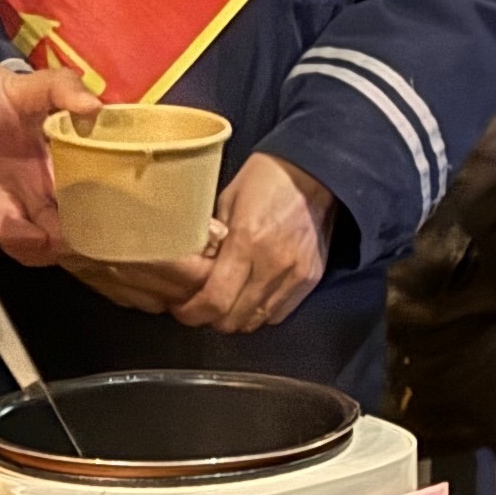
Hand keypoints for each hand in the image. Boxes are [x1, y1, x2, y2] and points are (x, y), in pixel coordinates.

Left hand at [0, 47, 89, 262]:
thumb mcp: (24, 84)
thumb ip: (61, 89)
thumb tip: (97, 107)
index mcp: (51, 161)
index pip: (84, 194)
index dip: (101, 207)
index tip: (118, 214)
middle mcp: (30, 188)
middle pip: (63, 226)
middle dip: (77, 237)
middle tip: (89, 237)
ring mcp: (1, 201)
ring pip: (33, 242)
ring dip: (48, 246)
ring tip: (59, 238)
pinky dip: (17, 238)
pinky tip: (33, 233)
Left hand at [66, 154, 333, 334]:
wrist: (313, 172)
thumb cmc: (265, 179)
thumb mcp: (226, 201)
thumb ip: (211, 239)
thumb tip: (192, 267)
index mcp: (246, 241)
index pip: (215, 301)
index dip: (192, 313)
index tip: (182, 309)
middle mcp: (272, 264)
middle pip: (234, 320)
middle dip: (211, 318)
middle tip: (201, 305)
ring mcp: (294, 275)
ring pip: (256, 322)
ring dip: (236, 317)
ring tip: (226, 302)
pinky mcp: (310, 279)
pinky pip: (279, 313)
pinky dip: (261, 312)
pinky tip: (251, 297)